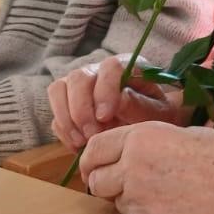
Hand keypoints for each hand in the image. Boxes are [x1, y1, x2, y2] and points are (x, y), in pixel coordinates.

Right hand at [48, 58, 183, 151]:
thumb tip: (117, 100)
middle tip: (92, 134)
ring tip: (83, 142)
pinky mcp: (67, 105)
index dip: (104, 90)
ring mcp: (79, 87)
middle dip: (81, 108)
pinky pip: (56, 114)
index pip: (110, 67)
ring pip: (58, 90)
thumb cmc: (155, 117)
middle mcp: (99, 71)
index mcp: (127, 67)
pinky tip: (79, 146)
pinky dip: (64, 131)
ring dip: (67, 119)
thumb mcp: (157, 114)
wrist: (146, 129)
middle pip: (78, 77)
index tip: (105, 117)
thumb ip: (140, 106)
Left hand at [80, 122, 213, 213]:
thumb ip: (150, 144)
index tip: (95, 167)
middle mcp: (132, 169)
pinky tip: (178, 213)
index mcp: (141, 139)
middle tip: (127, 184)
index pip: (94, 150)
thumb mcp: (185, 135)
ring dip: (130, 201)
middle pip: (96, 181)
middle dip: (106, 183)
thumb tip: (130, 155)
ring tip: (166, 196)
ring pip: (116, 204)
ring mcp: (139, 203)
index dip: (92, 160)